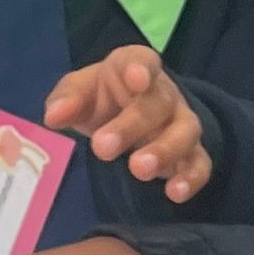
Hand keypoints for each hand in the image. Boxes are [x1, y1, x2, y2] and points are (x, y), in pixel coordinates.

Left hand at [44, 46, 212, 202]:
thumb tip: (53, 116)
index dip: (140, 69)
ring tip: (139, 170)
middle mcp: (165, 94)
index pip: (142, 61)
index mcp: (135, 68)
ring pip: (184, 133)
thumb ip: (68, 100)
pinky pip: (200, 163)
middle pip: (157, 104)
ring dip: (164, 151)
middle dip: (132, 125)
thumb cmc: (102, 99)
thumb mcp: (80, 92)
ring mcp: (182, 124)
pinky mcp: (192, 154)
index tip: (135, 79)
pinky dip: (191, 178)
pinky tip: (175, 193)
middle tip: (102, 148)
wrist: (129, 115)